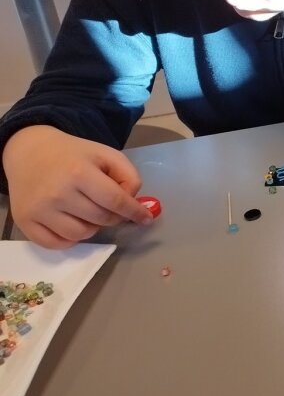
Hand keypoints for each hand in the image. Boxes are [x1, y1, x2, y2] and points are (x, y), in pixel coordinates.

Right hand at [2, 125, 151, 248]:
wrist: (29, 152)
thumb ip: (128, 176)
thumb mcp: (106, 155)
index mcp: (79, 172)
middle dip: (114, 216)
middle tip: (111, 207)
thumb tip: (134, 204)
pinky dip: (71, 239)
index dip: (134, 212)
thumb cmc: (73, 155)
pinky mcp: (25, 222)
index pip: (115, 201)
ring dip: (93, 227)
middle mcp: (58, 193)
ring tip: (88, 211)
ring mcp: (39, 210)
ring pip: (82, 234)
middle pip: (101, 219)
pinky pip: (57, 244)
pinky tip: (72, 222)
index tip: (146, 219)